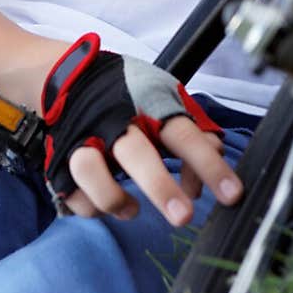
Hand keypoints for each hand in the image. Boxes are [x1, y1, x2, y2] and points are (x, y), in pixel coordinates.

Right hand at [41, 34, 243, 225]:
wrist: (70, 75)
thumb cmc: (131, 94)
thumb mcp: (166, 103)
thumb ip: (194, 137)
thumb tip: (203, 182)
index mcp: (149, 106)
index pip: (184, 136)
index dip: (209, 166)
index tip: (233, 194)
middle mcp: (116, 121)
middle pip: (136, 154)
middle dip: (160, 187)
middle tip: (184, 218)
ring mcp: (84, 138)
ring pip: (90, 170)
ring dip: (114, 199)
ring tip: (132, 210)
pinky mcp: (60, 157)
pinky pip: (72, 192)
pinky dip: (91, 207)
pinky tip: (105, 205)